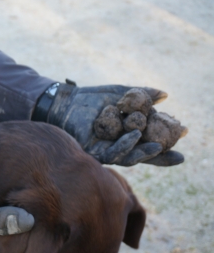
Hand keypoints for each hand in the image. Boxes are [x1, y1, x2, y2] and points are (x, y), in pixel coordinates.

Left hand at [33, 82, 184, 165]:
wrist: (66, 102)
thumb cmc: (91, 99)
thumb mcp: (120, 94)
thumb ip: (141, 96)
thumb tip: (165, 95)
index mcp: (126, 135)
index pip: (149, 141)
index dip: (168, 141)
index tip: (185, 135)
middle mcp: (117, 146)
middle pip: (143, 155)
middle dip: (161, 156)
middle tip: (179, 155)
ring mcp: (105, 151)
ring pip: (129, 157)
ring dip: (144, 152)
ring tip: (156, 145)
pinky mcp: (93, 153)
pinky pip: (112, 153)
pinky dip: (124, 145)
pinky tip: (133, 135)